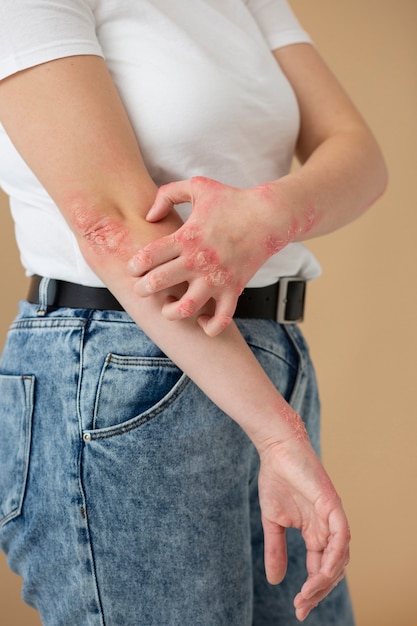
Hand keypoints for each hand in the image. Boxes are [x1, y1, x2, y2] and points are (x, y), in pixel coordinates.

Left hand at [128, 176, 302, 335]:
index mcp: (187, 238)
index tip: (135, 268)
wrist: (269, 215)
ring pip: (186, 308)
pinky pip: (221, 318)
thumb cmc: (232, 200)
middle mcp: (199, 261)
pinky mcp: (234, 290)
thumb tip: (149, 216)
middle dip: (143, 289)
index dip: (135, 265)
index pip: (149, 256)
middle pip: (160, 282)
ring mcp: (217, 278)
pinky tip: (202, 320)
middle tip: (143, 289)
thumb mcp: (198, 186)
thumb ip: (167, 194)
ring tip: (168, 307)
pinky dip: (210, 326)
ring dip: (171, 312)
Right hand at [257, 435, 349, 621]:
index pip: (321, 569)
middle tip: (301, 607)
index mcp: (316, 532)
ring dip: (325, 580)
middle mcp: (328, 528)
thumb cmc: (276, 479)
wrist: (276, 450)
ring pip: (340, 557)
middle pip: (333, 569)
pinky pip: (341, 537)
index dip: (312, 591)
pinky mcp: (332, 505)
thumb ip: (276, 549)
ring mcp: (332, 517)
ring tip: (307, 594)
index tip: (298, 609)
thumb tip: (275, 581)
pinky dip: (335, 557)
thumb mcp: (272, 522)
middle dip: (318, 591)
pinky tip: (322, 573)